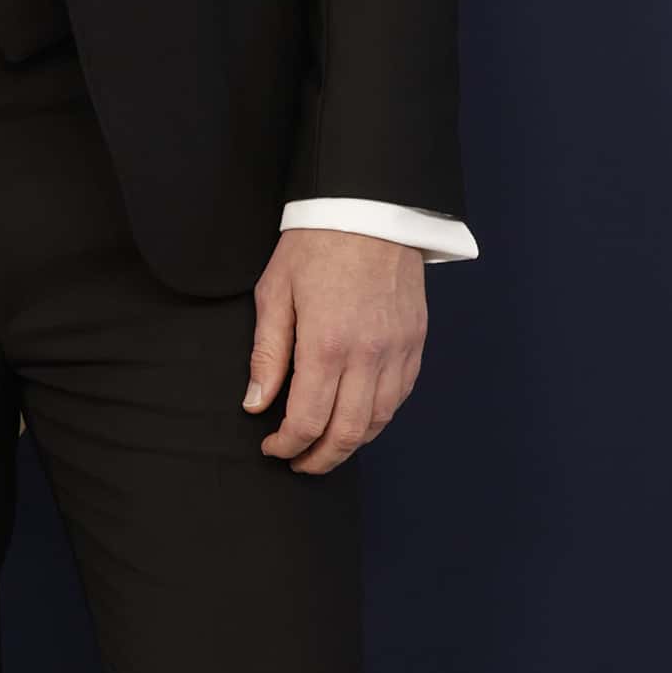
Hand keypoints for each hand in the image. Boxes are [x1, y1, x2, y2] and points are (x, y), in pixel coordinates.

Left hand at [243, 229, 426, 474]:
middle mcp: (368, 355)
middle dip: (320, 459)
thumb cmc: (316, 245)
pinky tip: (357, 418)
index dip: (287, 445)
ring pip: (378, 421)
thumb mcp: (275, 293)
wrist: (370, 209)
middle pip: (347, 433)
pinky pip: (400, 396)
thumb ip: (267, 354)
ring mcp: (397, 350)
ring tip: (325, 447)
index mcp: (327, 344)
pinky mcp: (415, 342)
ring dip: (350, 444)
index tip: (272, 447)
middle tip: (299, 463)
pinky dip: (378, 417)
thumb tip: (256, 403)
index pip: (308, 421)